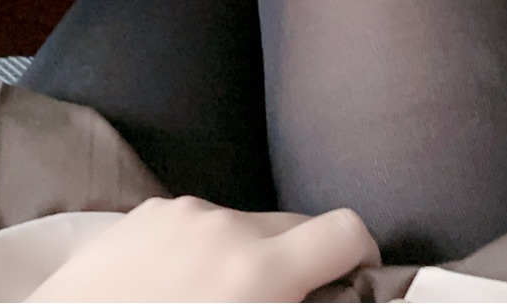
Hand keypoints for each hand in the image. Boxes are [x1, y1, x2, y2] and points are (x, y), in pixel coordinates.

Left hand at [26, 196, 379, 301]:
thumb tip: (322, 297)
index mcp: (259, 269)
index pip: (347, 230)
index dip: (361, 256)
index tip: (353, 282)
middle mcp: (226, 226)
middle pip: (297, 226)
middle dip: (300, 263)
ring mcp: (182, 212)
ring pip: (245, 224)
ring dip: (248, 255)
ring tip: (213, 299)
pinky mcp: (145, 211)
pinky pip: (199, 222)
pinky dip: (203, 248)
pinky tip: (174, 285)